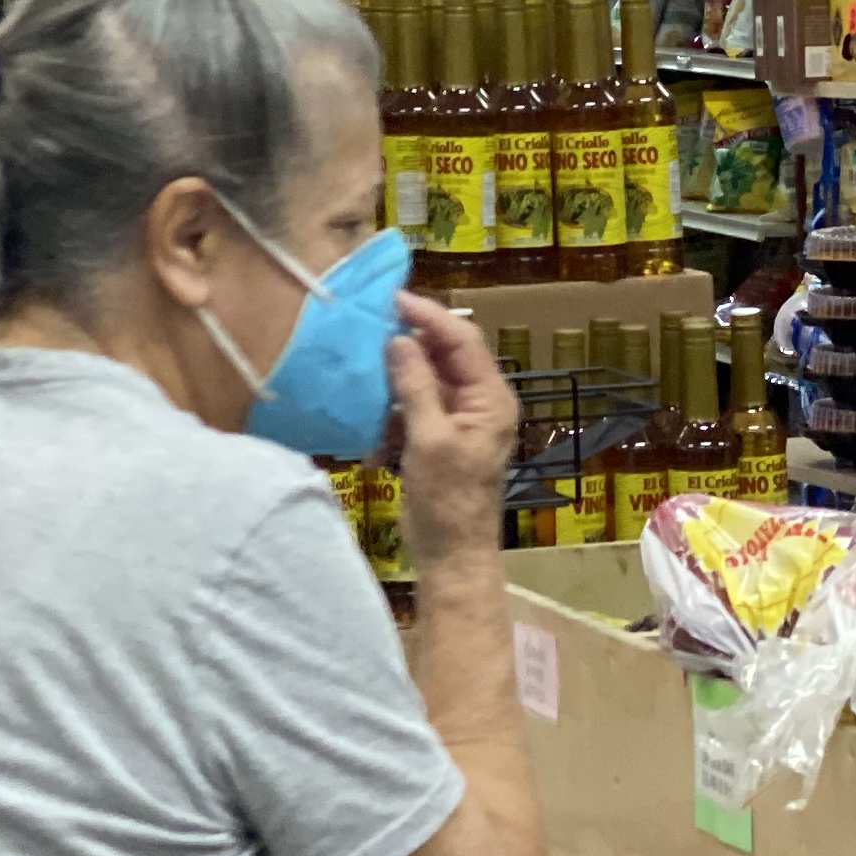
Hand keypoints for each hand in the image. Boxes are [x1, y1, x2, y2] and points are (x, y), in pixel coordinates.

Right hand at [388, 290, 520, 573]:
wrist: (452, 556)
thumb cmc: (448, 502)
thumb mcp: (428, 440)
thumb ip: (415, 387)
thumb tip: (398, 341)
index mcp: (490, 398)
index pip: (462, 340)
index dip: (429, 316)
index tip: (392, 299)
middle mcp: (480, 402)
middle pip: (444, 355)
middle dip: (409, 342)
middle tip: (370, 325)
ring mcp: (460, 420)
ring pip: (426, 379)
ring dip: (396, 379)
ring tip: (364, 369)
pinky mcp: (439, 438)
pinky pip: (416, 408)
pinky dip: (393, 410)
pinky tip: (371, 420)